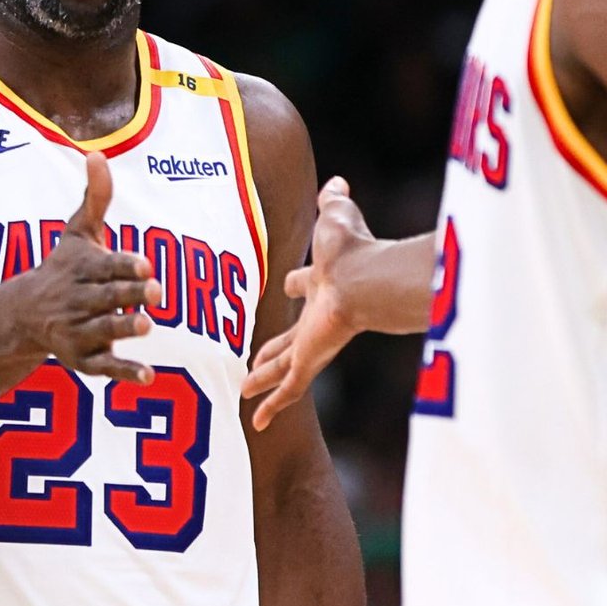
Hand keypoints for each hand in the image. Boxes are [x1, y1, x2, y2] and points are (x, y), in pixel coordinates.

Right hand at [18, 152, 159, 383]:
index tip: (145, 266)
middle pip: (106, 298)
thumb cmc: (64, 267)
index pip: (106, 266)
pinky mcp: (83, 359)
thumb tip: (97, 153)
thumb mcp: (78, 231)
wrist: (25, 313)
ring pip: (103, 331)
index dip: (125, 266)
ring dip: (123, 329)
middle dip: (128, 296)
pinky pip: (104, 367)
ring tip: (146, 326)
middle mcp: (79, 300)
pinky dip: (124, 373)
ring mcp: (80, 331)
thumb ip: (95, 198)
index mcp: (83, 268)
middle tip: (155, 292)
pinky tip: (148, 377)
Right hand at [242, 177, 376, 429]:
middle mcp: (317, 317)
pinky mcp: (310, 361)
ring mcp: (312, 342)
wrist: (364, 278)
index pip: (303, 284)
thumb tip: (338, 181)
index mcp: (322, 284)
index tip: (289, 284)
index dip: (295, 282)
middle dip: (271, 348)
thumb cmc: (352, 248)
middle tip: (255, 359)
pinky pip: (289, 389)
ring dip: (263, 380)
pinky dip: (272, 406)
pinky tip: (256, 424)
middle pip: (287, 337)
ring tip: (242, 392)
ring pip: (282, 367)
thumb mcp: (335, 218)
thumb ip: (333, 203)